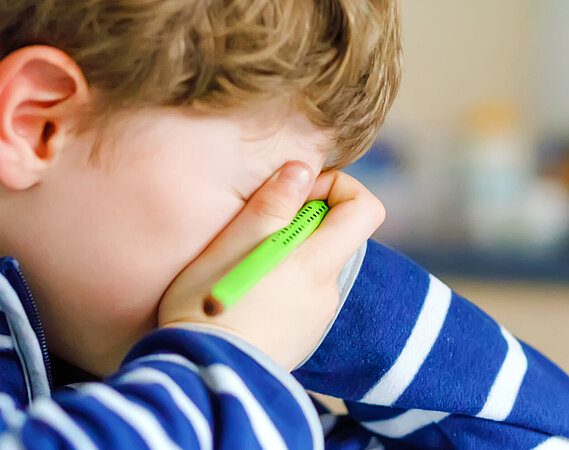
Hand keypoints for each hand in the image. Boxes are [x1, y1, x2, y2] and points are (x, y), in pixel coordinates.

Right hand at [157, 161, 384, 369]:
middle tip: (253, 233)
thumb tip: (301, 170)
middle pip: (334, 237)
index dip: (337, 188)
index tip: (295, 194)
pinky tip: (246, 301)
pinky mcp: (304, 338)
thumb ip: (269, 206)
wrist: (203, 381)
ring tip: (239, 273)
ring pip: (314, 267)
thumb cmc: (206, 310)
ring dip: (286, 258)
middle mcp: (326, 290)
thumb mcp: (228, 246)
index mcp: (314, 263)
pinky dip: (281, 288)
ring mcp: (317, 318)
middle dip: (300, 223)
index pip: (365, 210)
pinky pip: (303, 298)